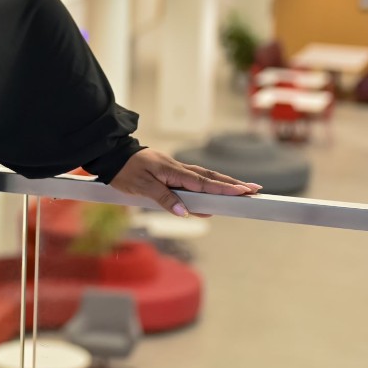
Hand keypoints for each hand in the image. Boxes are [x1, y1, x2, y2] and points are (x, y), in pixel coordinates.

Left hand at [109, 148, 260, 217]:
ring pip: (204, 178)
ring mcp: (175, 169)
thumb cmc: (125, 170)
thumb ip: (164, 198)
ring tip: (242, 190)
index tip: (244, 192)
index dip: (224, 189)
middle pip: (210, 178)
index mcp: (173, 171)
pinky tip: (214, 192)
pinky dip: (208, 185)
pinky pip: (194, 179)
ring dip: (223, 184)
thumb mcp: (141, 186)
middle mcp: (178, 169)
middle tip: (254, 190)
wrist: (112, 154)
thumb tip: (185, 212)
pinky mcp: (170, 172)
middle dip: (233, 185)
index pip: (204, 183)